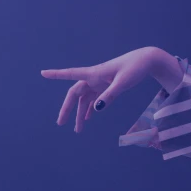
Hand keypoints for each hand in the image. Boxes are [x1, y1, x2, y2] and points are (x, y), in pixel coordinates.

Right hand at [41, 46, 161, 132]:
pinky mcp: (108, 85)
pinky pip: (95, 98)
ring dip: (81, 113)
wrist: (147, 61)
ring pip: (85, 99)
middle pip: (76, 94)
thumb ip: (110, 95)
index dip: (56, 74)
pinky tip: (89, 118)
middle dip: (68, 108)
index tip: (43, 73)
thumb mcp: (123, 82)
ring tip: (78, 130)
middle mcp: (95, 77)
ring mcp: (101, 82)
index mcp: (95, 73)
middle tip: (61, 123)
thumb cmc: (135, 68)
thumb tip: (96, 110)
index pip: (71, 73)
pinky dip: (91, 108)